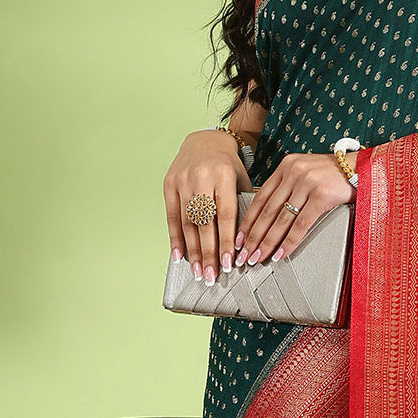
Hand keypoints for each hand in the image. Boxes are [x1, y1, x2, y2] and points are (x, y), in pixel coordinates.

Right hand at [163, 130, 252, 283]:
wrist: (206, 140)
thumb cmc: (229, 166)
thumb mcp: (242, 181)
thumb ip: (244, 207)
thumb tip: (248, 243)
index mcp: (225, 176)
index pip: (226, 215)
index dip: (227, 242)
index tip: (230, 263)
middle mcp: (202, 178)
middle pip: (205, 223)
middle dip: (209, 253)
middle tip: (212, 276)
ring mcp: (183, 181)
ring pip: (187, 223)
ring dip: (193, 251)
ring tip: (198, 272)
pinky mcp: (169, 184)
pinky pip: (171, 216)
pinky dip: (175, 238)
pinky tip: (179, 256)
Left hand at [234, 151, 355, 267]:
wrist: (363, 167)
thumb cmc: (336, 174)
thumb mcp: (306, 172)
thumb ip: (289, 186)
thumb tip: (270, 215)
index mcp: (286, 166)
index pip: (260, 198)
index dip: (247, 221)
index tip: (240, 238)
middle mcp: (293, 172)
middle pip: (267, 211)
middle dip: (253, 237)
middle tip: (244, 255)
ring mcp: (307, 183)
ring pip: (281, 220)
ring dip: (268, 242)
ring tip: (259, 257)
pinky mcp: (322, 195)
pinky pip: (301, 224)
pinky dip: (290, 241)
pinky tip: (282, 253)